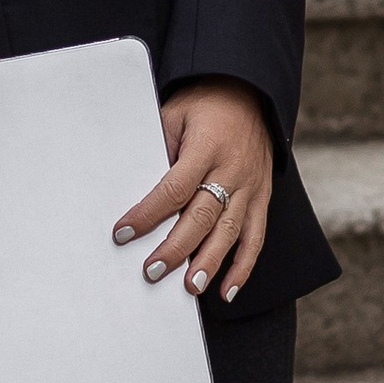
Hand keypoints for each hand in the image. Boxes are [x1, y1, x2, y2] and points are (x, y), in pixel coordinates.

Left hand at [114, 81, 275, 302]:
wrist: (250, 92)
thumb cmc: (204, 105)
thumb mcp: (175, 114)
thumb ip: (159, 147)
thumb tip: (135, 185)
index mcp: (206, 147)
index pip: (174, 188)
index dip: (148, 213)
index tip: (122, 233)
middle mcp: (231, 170)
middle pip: (202, 216)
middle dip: (176, 248)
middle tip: (152, 271)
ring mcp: (250, 187)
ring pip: (230, 232)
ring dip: (210, 263)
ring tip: (190, 288)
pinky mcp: (261, 198)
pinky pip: (255, 237)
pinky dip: (243, 266)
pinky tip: (227, 290)